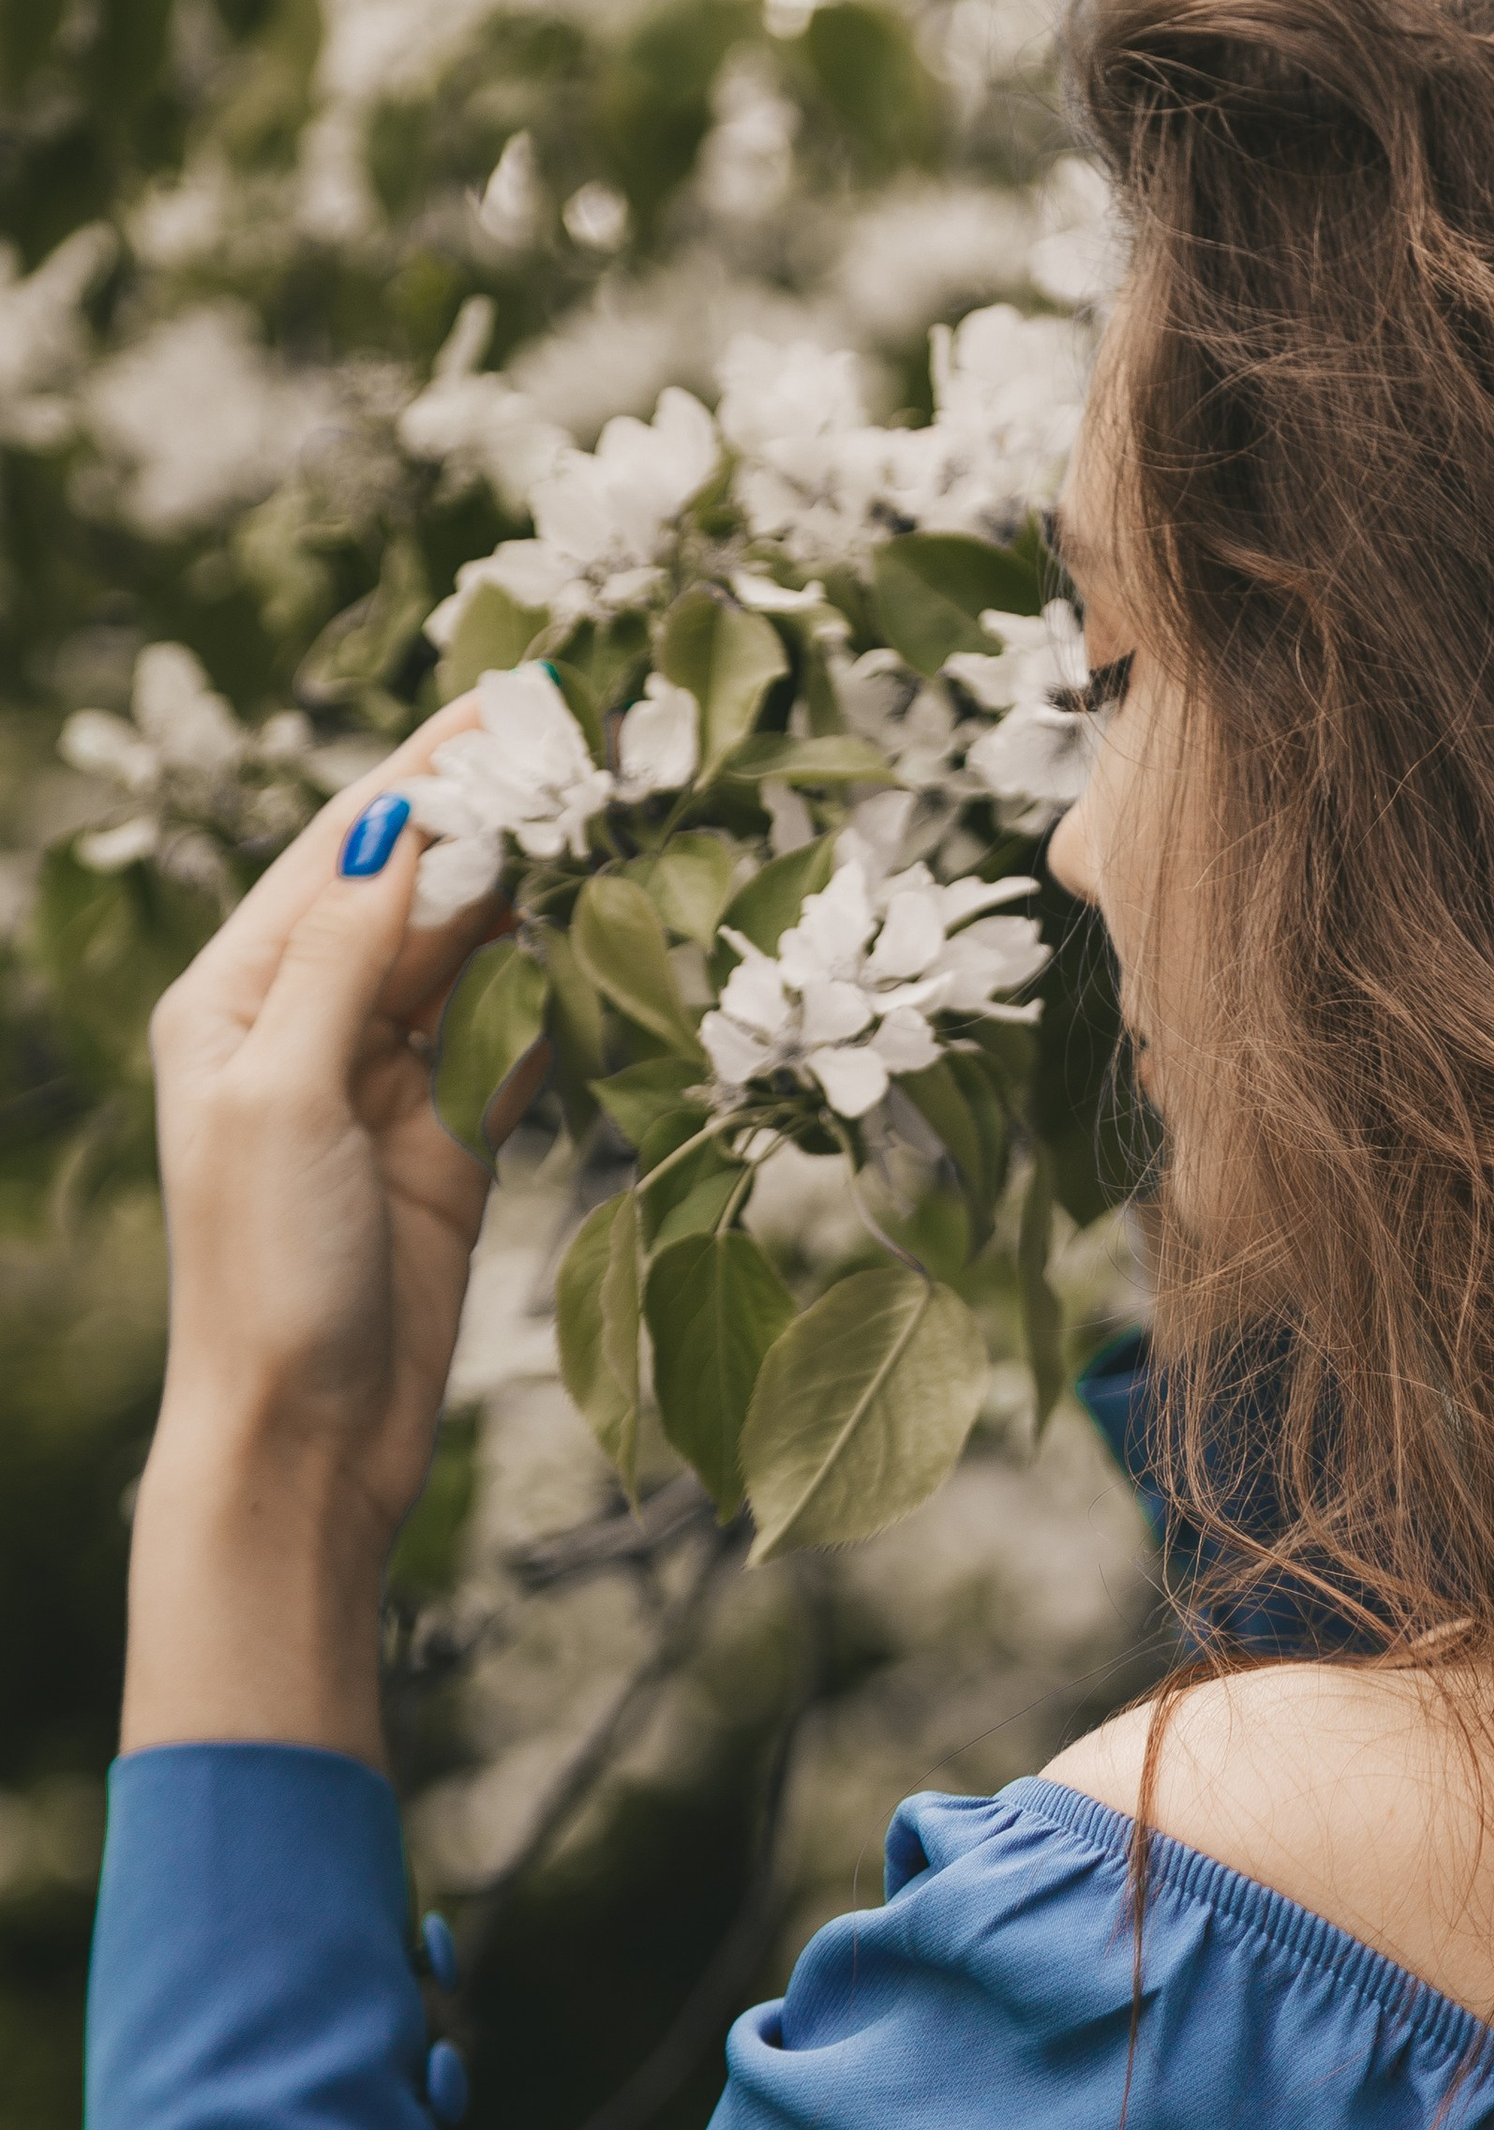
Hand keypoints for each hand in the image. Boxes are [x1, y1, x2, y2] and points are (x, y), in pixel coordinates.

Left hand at [123, 702, 544, 1764]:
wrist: (305, 1433)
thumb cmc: (265, 1270)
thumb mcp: (284, 1096)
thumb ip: (345, 960)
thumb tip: (403, 826)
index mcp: (235, 996)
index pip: (342, 850)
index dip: (425, 771)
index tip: (506, 696)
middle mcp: (306, 1023)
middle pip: (414, 889)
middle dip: (494, 813)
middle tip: (587, 734)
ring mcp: (386, 1081)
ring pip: (475, 956)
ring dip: (541, 890)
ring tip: (620, 810)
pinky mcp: (454, 1142)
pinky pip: (518, 1041)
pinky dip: (568, 990)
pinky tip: (622, 935)